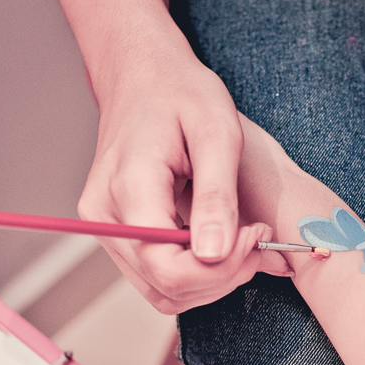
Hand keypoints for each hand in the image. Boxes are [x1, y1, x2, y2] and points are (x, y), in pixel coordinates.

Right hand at [77, 34, 286, 313]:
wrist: (141, 75)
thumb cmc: (181, 92)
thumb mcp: (216, 132)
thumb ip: (217, 196)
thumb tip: (215, 254)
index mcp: (129, 188)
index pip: (169, 268)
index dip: (222, 269)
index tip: (258, 235)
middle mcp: (105, 216)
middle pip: (166, 286)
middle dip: (224, 276)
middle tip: (260, 240)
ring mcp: (104, 226)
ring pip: (161, 290)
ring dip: (212, 280)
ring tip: (246, 241)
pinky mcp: (115, 231)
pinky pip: (155, 274)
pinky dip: (195, 272)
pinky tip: (225, 243)